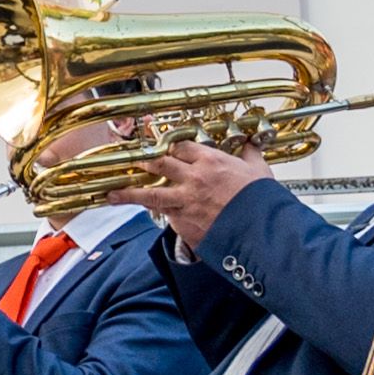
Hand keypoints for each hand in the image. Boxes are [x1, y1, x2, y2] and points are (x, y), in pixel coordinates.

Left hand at [141, 143, 270, 249]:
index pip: (180, 147)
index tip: (161, 146)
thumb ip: (249, 155)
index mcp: (210, 161)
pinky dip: (156, 213)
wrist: (260, 229)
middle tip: (130, 160)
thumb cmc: (261, 201)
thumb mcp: (258, 170)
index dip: (169, 146)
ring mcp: (186, 201)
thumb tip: (251, 145)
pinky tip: (146, 212)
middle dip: (142, 161)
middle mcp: (193, 178)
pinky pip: (165, 215)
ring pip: (150, 193)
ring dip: (129, 193)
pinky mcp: (184, 222)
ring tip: (112, 194)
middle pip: (158, 164)